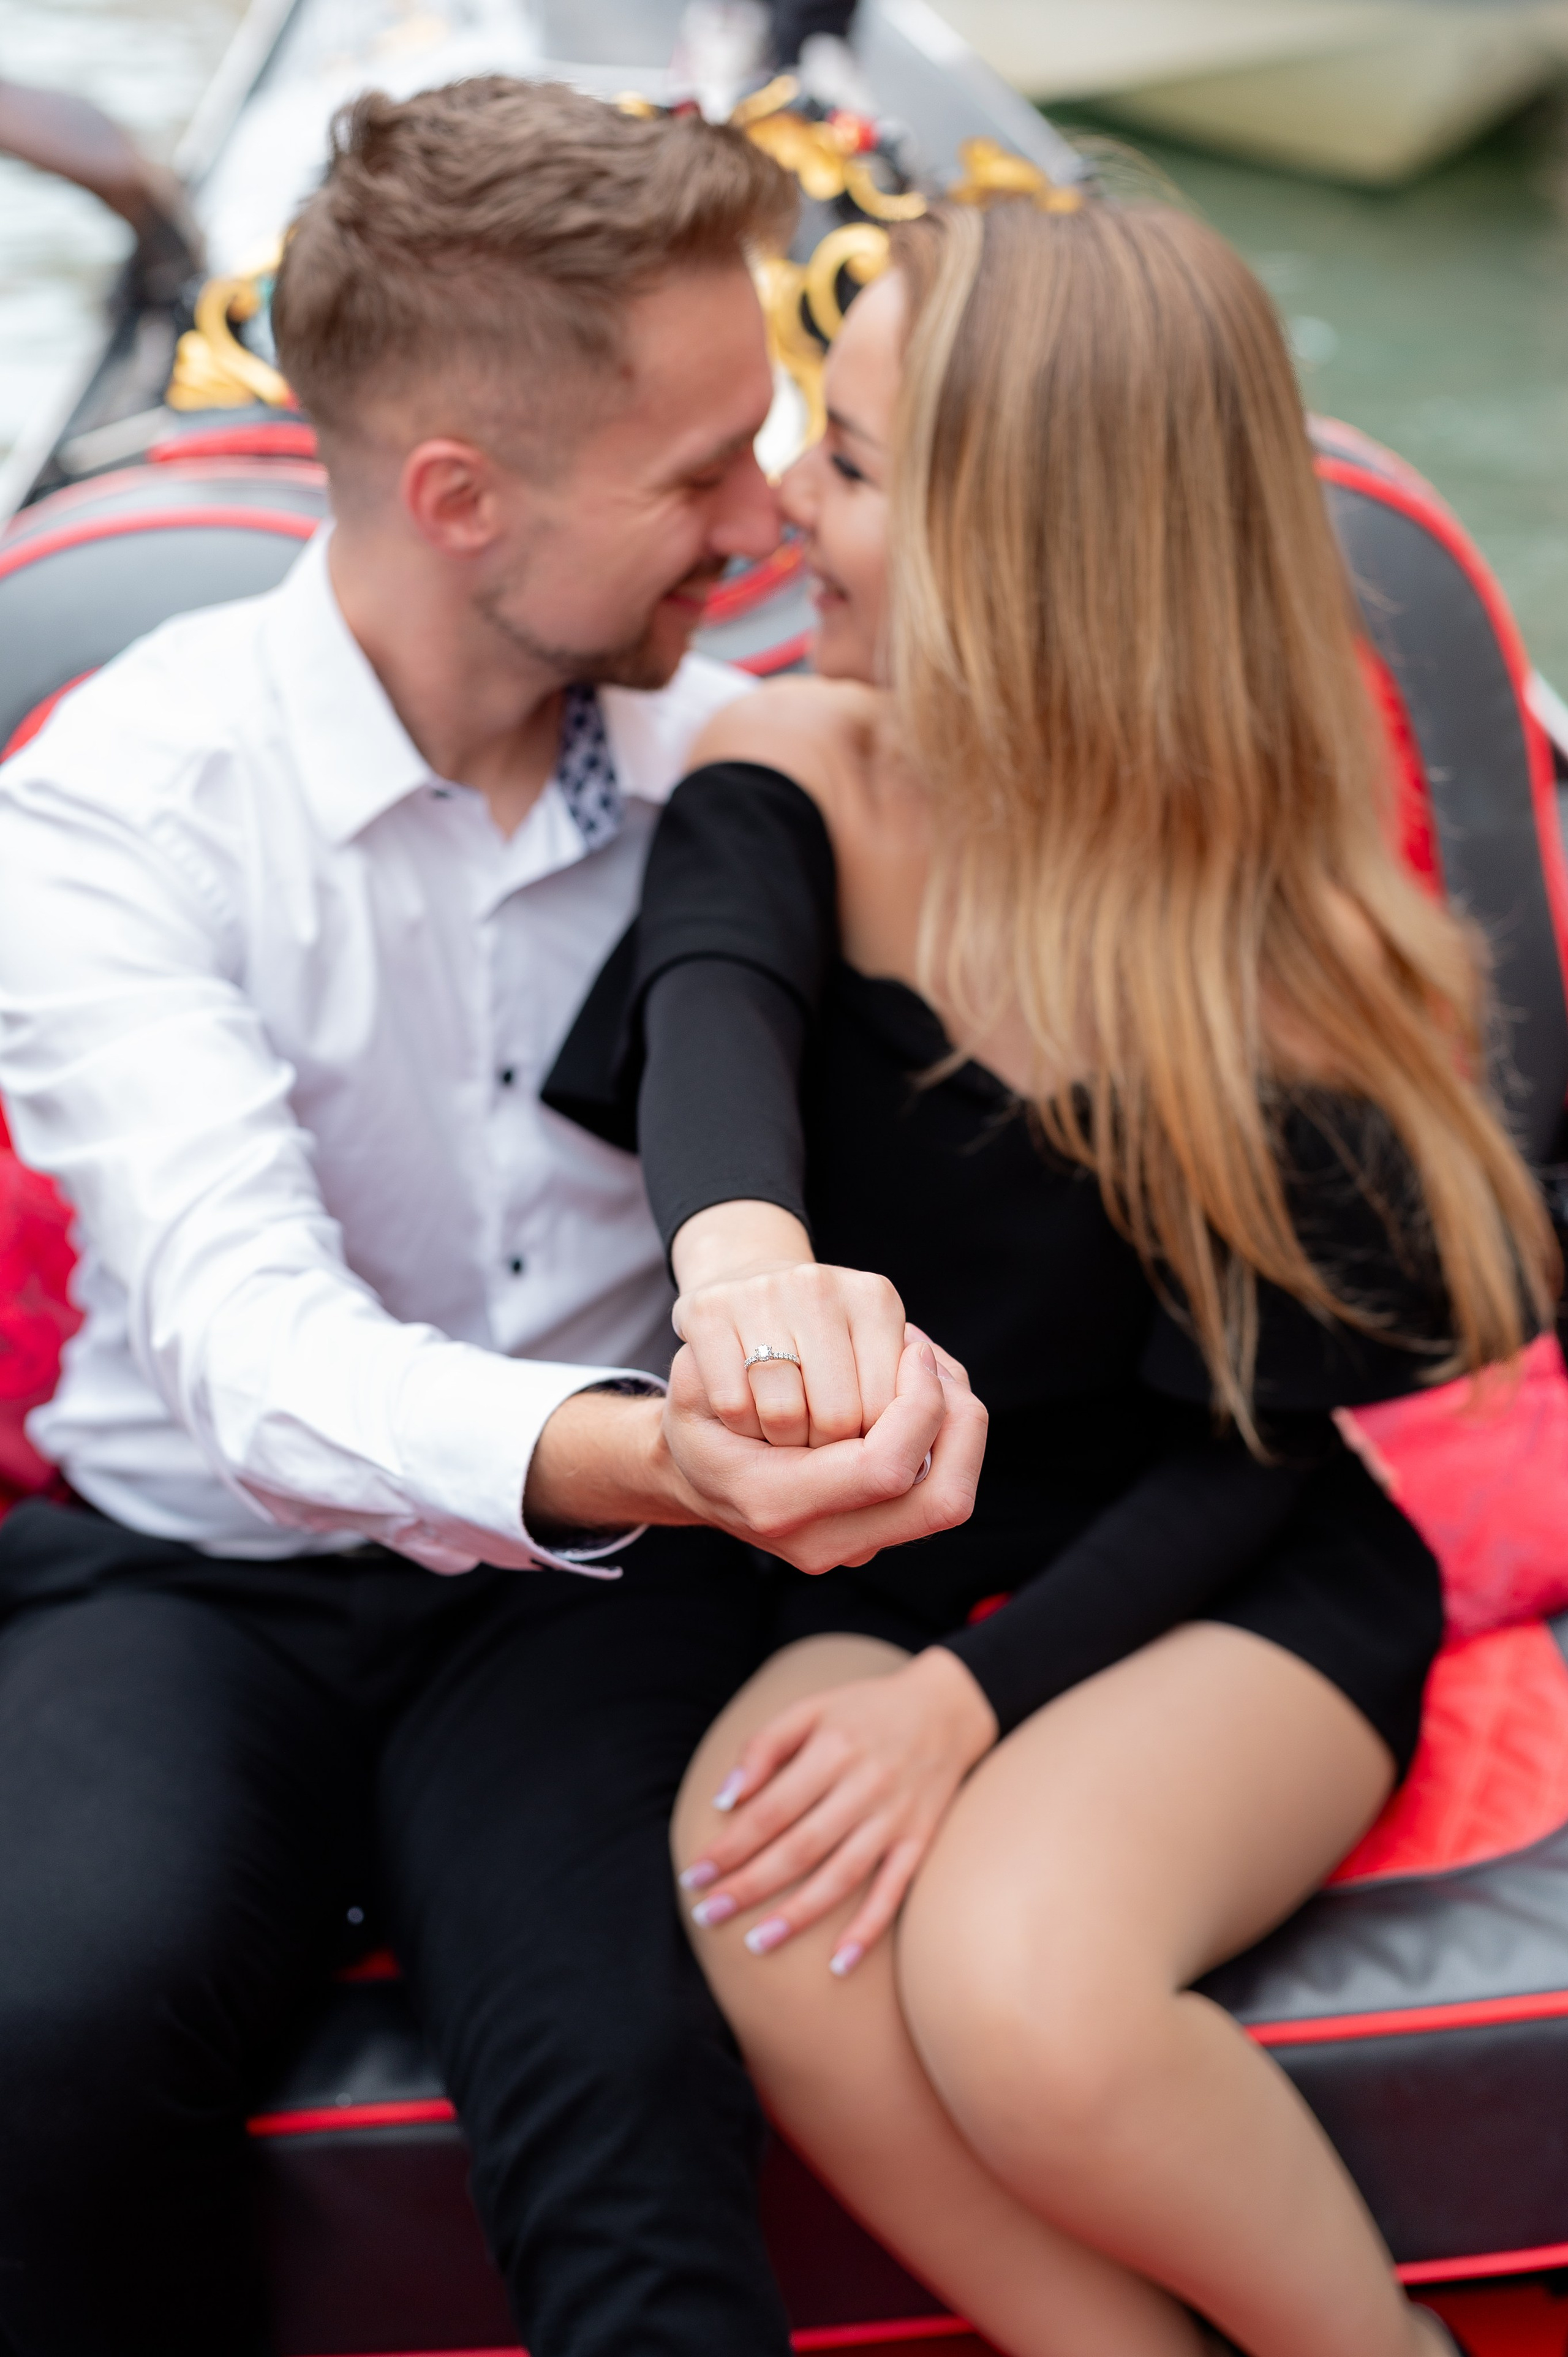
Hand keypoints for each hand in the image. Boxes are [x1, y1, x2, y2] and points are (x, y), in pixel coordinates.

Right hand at [660, 1325, 986, 1573]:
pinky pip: (934, 1496)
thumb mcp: (694, 1385)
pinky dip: (945, 1448)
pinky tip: (919, 1403)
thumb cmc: (698, 1417)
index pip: (885, 1468)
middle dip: (958, 1422)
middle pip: (944, 1501)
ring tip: (930, 1376)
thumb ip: (744, 1374)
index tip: (914, 1348)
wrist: (686, 1478)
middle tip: (939, 1365)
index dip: (916, 1404)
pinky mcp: (865, 1544)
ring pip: (949, 1499)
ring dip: (954, 1430)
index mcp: (773, 1502)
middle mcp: (817, 1541)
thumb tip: (811, 1358)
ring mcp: (846, 1550)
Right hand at [676, 1258, 907, 1449]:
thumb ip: (901, 1393)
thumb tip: (922, 1429)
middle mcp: (819, 1284)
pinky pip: (734, 1404)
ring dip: (782, 1441)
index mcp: (875, 1297)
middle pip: (841, 1417)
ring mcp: (761, 1291)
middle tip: (817, 1437)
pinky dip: (740, 1424)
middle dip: (829, 1448)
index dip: (881, 1441)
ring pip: (785, 1415)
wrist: (736, 1294)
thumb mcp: (871, 1359)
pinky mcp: (708, 1309)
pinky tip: (745, 1410)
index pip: (890, 1405)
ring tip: (783, 1426)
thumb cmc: (811, 1353)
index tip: (863, 1440)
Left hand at [681, 1646, 998, 1971]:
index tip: (694, 1875)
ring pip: (841, 1876)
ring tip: (755, 1943)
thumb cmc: (865, 1710)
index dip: (729, 1845)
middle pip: (799, 1848)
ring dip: (797, 1915)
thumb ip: (764, 1746)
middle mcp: (865, 1786)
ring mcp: (895, 1817)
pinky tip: (839, 1963)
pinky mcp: (920, 1840)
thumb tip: (725, 1798)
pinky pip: (895, 1891)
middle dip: (749, 1885)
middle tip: (706, 1915)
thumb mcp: (811, 1709)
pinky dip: (869, 1928)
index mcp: (832, 1749)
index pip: (770, 1809)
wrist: (947, 1708)